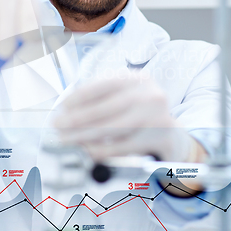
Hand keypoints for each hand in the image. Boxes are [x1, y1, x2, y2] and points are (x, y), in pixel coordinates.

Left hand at [54, 70, 196, 162]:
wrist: (172, 136)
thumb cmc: (141, 115)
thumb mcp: (126, 98)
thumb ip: (101, 99)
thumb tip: (67, 110)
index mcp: (138, 79)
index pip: (103, 85)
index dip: (79, 96)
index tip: (62, 106)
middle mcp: (149, 95)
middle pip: (105, 108)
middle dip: (77, 118)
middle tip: (58, 126)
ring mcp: (156, 117)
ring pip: (111, 128)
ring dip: (84, 135)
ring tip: (66, 140)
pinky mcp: (158, 139)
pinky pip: (121, 147)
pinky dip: (100, 150)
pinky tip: (86, 151)